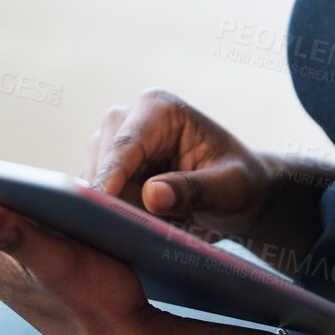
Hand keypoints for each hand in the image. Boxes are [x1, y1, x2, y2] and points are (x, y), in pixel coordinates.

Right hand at [83, 87, 273, 240]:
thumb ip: (194, 190)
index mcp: (158, 108)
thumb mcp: (229, 189)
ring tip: (164, 223)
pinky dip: (113, 216)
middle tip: (161, 226)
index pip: (126, 144)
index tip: (99, 202)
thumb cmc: (239, 183)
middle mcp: (128, 118)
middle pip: (104, 165)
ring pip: (95, 184)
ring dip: (120, 210)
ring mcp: (112, 144)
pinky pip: (94, 198)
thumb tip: (152, 195)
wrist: (237, 192)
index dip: (111, 175)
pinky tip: (143, 226)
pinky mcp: (105, 170)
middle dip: (122, 200)